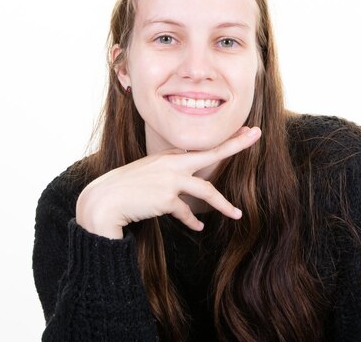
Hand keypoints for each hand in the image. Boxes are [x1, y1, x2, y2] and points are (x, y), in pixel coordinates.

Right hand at [76, 126, 260, 238]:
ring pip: (206, 190)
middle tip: (256, 134)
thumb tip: (185, 189)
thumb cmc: (126, 189)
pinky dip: (192, 221)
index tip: (245, 131)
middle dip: (235, 144)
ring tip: (237, 214)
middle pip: (211, 153)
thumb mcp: (149, 175)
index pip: (200, 148)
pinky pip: (185, 212)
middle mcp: (172, 163)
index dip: (224, 140)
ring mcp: (170, 179)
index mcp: (168, 157)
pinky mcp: (166, 198)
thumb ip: (168, 176)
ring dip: (223, 204)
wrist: (104, 201)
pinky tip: (198, 229)